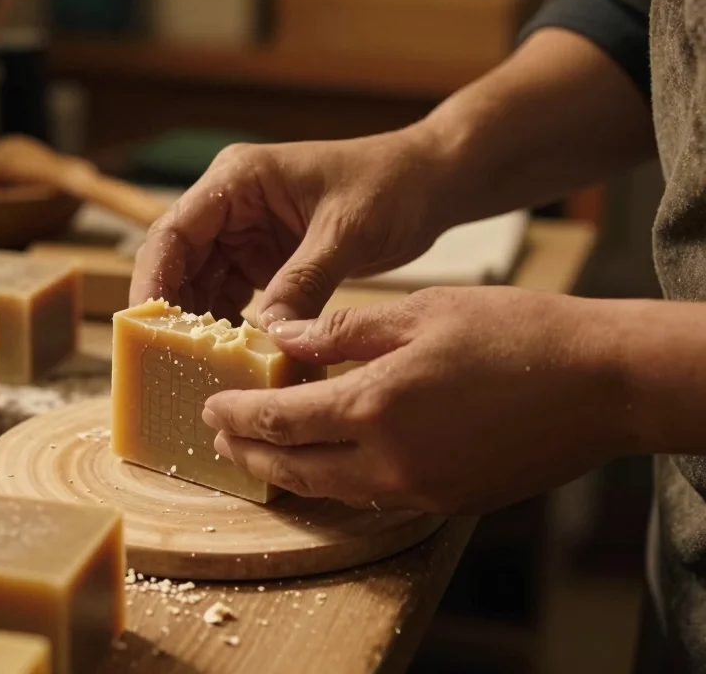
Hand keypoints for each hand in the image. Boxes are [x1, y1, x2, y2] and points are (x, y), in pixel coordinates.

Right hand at [129, 130, 451, 328]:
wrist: (430, 182)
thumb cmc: (391, 185)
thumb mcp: (345, 233)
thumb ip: (303, 283)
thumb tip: (267, 339)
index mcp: (238, 179)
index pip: (175, 231)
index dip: (153, 280)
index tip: (145, 327)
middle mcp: (232, 203)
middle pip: (180, 260)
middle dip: (173, 310)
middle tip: (168, 360)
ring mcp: (247, 231)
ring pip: (203, 282)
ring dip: (201, 322)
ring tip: (200, 366)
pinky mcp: (268, 256)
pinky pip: (234, 294)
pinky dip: (233, 324)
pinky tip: (237, 356)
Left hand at [202, 286, 637, 513]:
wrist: (601, 383)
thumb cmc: (514, 333)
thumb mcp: (421, 311)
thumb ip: (345, 329)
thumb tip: (286, 337)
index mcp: (375, 403)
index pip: (280, 420)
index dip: (238, 417)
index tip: (210, 409)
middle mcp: (390, 458)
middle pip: (295, 468)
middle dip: (251, 455)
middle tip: (221, 442)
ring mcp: (421, 488)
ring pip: (331, 489)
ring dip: (289, 473)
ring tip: (262, 455)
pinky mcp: (448, 500)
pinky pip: (374, 496)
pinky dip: (337, 480)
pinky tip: (329, 459)